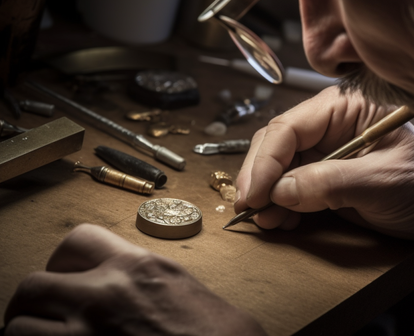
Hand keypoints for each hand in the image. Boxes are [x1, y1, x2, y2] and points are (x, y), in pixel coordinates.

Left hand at [3, 224, 265, 335]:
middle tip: (41, 316)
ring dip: (27, 332)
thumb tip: (124, 292)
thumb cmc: (223, 334)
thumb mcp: (184, 289)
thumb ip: (146, 282)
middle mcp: (108, 294)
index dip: (62, 262)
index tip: (64, 278)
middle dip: (30, 302)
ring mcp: (89, 332)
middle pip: (34, 284)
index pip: (77, 241)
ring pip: (20, 327)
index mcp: (140, 267)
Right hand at [235, 87, 413, 248]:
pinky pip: (291, 186)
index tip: (255, 193)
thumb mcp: (383, 181)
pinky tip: (280, 219)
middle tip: (249, 207)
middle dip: (260, 177)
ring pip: (278, 167)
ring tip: (265, 219)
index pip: (290, 127)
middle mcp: (331, 126)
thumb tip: (280, 190)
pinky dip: (280, 204)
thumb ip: (331, 182)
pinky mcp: (325, 177)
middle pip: (277, 144)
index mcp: (346, 109)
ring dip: (266, 193)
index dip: (266, 160)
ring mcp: (326, 152)